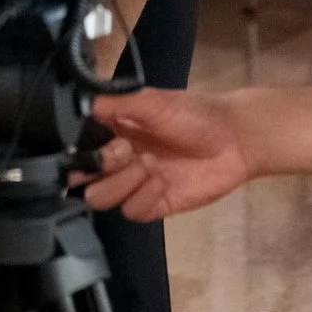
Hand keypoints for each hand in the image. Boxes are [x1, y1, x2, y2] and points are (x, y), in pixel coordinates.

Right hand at [83, 89, 258, 220]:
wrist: (235, 140)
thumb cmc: (195, 114)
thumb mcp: (152, 101)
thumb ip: (114, 102)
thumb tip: (78, 102)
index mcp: (111, 131)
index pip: (75, 146)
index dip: (75, 149)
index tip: (92, 143)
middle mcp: (118, 159)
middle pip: (81, 178)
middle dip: (98, 168)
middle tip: (126, 152)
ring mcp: (134, 184)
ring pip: (101, 198)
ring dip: (121, 182)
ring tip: (149, 165)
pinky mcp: (153, 205)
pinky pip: (131, 211)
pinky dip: (144, 196)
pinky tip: (163, 181)